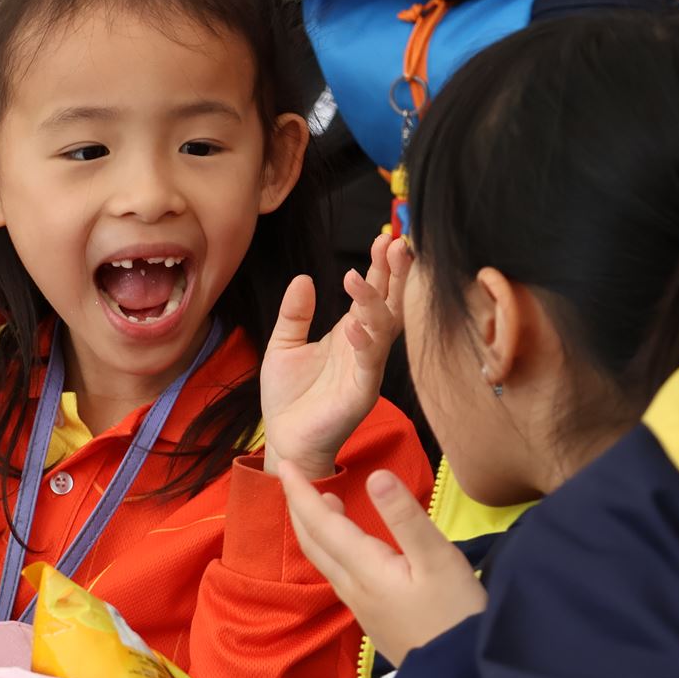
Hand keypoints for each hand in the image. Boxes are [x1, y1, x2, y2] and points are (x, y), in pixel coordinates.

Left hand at [260, 232, 409, 479]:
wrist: (284, 439)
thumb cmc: (288, 397)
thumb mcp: (283, 345)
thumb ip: (295, 314)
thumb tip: (304, 278)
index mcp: (350, 334)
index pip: (370, 294)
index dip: (379, 267)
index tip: (382, 238)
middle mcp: (365, 348)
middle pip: (387, 304)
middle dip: (393, 275)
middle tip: (395, 244)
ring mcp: (366, 370)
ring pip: (382, 330)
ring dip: (374, 303)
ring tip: (358, 278)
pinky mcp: (361, 394)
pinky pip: (369, 365)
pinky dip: (364, 344)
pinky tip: (354, 324)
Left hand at [280, 464, 486, 666]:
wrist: (459, 675)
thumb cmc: (456, 613)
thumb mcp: (438, 559)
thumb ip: (405, 517)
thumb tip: (374, 475)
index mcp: (365, 568)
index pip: (321, 523)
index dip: (300, 492)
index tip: (285, 465)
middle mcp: (353, 587)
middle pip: (313, 542)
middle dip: (298, 507)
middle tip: (291, 475)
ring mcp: (360, 605)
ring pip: (324, 560)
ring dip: (314, 528)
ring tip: (319, 499)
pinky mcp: (373, 616)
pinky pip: (338, 573)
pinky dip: (332, 547)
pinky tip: (348, 543)